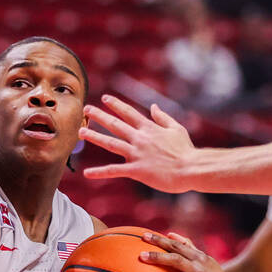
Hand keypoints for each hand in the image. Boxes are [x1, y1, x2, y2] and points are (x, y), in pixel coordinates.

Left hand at [79, 95, 195, 191]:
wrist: (191, 168)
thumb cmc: (186, 150)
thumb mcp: (176, 128)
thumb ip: (162, 117)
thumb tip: (153, 106)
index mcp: (149, 128)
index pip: (129, 113)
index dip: (116, 105)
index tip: (105, 98)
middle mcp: (140, 139)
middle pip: (115, 125)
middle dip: (99, 116)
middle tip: (86, 109)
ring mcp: (137, 154)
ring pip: (111, 144)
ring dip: (94, 137)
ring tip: (81, 132)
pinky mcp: (137, 170)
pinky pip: (114, 170)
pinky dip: (100, 172)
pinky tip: (87, 173)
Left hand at [139, 231, 238, 271]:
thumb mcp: (204, 259)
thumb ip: (187, 246)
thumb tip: (170, 234)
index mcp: (197, 257)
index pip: (176, 246)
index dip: (160, 240)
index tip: (144, 236)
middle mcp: (198, 269)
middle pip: (176, 260)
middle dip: (158, 257)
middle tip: (141, 256)